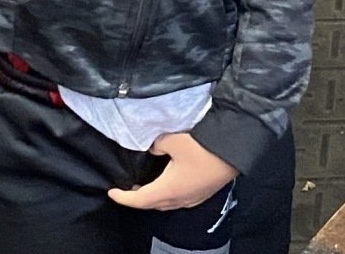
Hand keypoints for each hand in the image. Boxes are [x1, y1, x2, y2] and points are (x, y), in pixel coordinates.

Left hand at [108, 132, 237, 210]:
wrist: (233, 152)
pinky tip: (167, 182)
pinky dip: (165, 195)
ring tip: (144, 184)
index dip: (123, 198)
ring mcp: (191, 199)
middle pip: (151, 204)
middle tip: (126, 188)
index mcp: (167, 190)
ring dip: (152, 197)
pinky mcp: (200, 194)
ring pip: (165, 203)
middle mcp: (178, 199)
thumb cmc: (203, 148)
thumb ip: (158, 144)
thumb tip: (153, 149)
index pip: (138, 200)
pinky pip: (176, 200)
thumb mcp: (175, 140)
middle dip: (136, 198)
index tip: (111, 192)